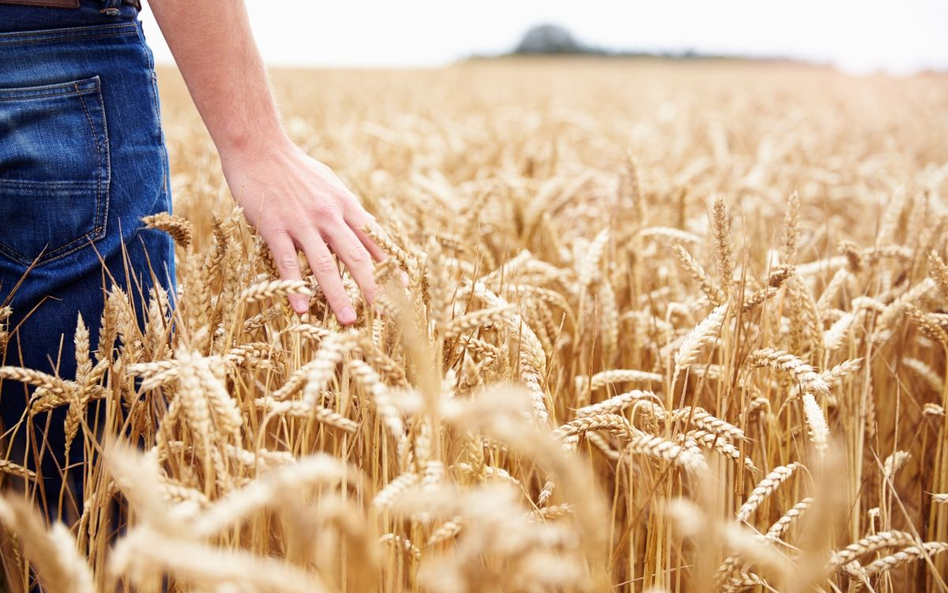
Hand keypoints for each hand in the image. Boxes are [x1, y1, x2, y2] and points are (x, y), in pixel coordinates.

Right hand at [220, 135, 385, 323]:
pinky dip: (296, 287)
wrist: (258, 146)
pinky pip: (288, 262)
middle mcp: (329, 215)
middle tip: (381, 314)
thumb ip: (350, 211)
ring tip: (348, 320)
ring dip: (338, 295)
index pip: (374, 240)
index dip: (390, 265)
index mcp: (345, 205)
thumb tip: (371, 231)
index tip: (402, 287)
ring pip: (325, 265)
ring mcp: (302, 222)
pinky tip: (301, 308)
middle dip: (371, 287)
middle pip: (356, 257)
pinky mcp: (274, 226)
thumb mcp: (332, 185)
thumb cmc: (296, 168)